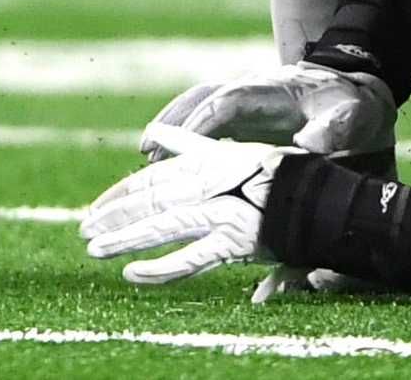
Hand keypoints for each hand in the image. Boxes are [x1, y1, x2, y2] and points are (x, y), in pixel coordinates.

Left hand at [82, 123, 290, 285]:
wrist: (326, 197)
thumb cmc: (278, 175)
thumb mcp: (228, 153)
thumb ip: (188, 146)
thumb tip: (154, 135)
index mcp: (204, 166)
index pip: (151, 179)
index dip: (121, 194)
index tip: (95, 208)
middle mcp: (207, 187)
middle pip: (149, 201)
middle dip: (113, 216)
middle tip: (83, 230)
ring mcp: (220, 214)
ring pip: (161, 227)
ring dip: (125, 240)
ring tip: (94, 250)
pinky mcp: (235, 241)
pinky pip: (192, 259)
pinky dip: (162, 268)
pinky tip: (132, 275)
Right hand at [143, 63, 395, 160]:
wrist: (353, 97)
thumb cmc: (352, 110)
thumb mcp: (355, 117)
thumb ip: (334, 129)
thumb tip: (309, 145)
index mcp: (272, 90)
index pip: (230, 100)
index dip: (205, 120)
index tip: (187, 143)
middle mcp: (247, 90)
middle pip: (199, 100)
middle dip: (173, 123)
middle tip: (150, 151)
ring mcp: (239, 102)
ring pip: (193, 108)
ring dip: (168, 129)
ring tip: (147, 157)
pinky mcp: (237, 118)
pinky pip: (199, 121)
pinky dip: (178, 136)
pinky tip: (164, 159)